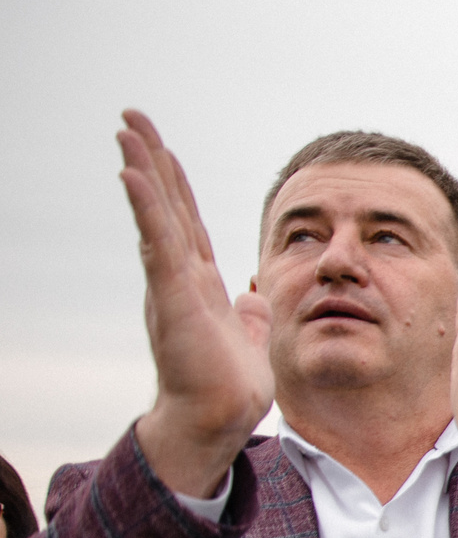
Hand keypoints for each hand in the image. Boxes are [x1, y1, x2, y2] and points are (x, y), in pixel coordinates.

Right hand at [120, 112, 273, 498]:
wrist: (218, 418)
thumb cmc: (228, 384)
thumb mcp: (248, 335)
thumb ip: (248, 312)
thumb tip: (252, 293)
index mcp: (199, 282)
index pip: (186, 221)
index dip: (174, 184)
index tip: (161, 147)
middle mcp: (180, 277)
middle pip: (166, 207)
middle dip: (151, 162)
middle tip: (131, 119)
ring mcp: (173, 286)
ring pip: (157, 217)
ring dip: (143, 173)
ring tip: (126, 133)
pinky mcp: (172, 298)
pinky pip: (159, 245)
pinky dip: (148, 210)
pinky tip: (134, 176)